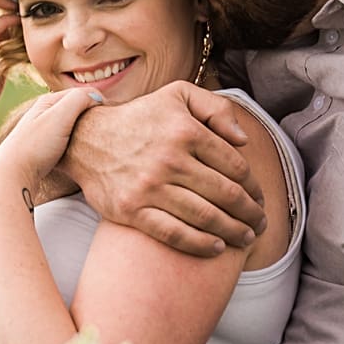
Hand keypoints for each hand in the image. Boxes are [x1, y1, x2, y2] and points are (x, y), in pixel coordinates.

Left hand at [0, 88, 104, 188]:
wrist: (12, 175)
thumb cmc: (35, 146)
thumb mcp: (59, 117)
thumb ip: (79, 99)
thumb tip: (96, 96)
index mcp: (48, 101)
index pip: (83, 93)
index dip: (98, 103)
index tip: (108, 119)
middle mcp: (44, 114)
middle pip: (78, 110)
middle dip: (92, 118)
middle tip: (104, 132)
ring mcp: (43, 132)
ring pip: (74, 127)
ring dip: (85, 133)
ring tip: (94, 144)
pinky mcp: (43, 149)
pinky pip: (67, 142)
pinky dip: (77, 145)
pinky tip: (80, 155)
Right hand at [58, 81, 265, 256]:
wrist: (84, 139)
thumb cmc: (138, 119)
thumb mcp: (177, 96)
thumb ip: (216, 109)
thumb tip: (244, 140)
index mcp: (186, 131)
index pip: (235, 167)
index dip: (254, 187)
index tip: (259, 199)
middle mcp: (169, 159)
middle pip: (225, 195)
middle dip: (250, 214)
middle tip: (259, 224)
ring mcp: (149, 187)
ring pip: (205, 216)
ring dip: (233, 231)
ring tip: (245, 238)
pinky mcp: (131, 210)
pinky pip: (173, 233)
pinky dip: (199, 244)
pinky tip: (215, 247)